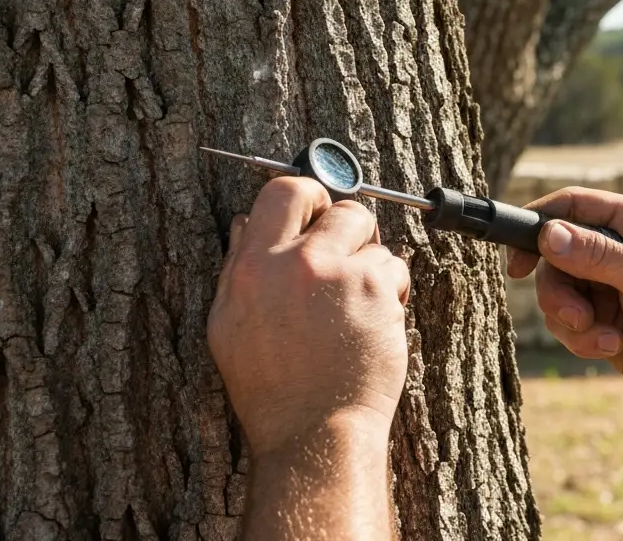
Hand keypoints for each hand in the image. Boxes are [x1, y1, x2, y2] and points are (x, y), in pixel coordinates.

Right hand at [209, 177, 410, 457]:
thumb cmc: (270, 389)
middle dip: (349, 228)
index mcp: (252, 267)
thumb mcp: (228, 326)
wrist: (313, 431)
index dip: (308, 195)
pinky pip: (394, 267)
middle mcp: (296, 263)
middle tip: (345, 260)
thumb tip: (243, 221)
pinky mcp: (378, 290)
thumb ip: (237, 267)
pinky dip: (391, 291)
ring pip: (373, 239)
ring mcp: (341, 274)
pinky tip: (372, 324)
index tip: (316, 214)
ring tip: (354, 307)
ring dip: (371, 266)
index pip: (283, 191)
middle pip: (341, 207)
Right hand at [507, 187, 622, 399]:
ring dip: (572, 321)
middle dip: (558, 292)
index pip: (574, 206)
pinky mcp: (604, 321)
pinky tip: (613, 348)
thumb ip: (598, 256)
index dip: (540, 224)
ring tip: (604, 339)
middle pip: (556, 258)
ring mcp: (609, 287)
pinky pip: (570, 326)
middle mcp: (617, 250)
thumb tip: (549, 234)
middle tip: (574, 317)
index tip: (516, 256)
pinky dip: (583, 340)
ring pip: (558, 295)